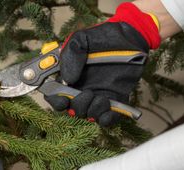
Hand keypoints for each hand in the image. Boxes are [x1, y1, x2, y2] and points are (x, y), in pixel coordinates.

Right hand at [45, 2, 159, 126]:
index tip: (64, 100)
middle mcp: (80, 89)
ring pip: (88, 115)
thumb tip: (67, 79)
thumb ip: (69, 56)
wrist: (129, 36)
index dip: (56, 101)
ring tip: (102, 98)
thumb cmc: (102, 37)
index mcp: (68, 77)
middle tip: (88, 93)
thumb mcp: (80, 39)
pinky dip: (106, 119)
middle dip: (78, 106)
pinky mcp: (113, 100)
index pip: (54, 95)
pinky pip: (106, 119)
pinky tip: (109, 110)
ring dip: (93, 111)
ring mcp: (96, 96)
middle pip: (71, 109)